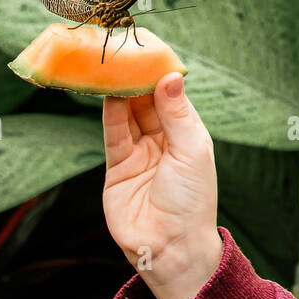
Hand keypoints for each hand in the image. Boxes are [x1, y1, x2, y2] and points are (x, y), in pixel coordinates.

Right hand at [102, 71, 222, 298]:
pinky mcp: (118, 167)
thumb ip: (177, 114)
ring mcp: (140, 153)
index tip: (150, 51)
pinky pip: (113, 134)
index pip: (173, 97)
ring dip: (121, 91)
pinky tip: (107, 92)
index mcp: (189, 136)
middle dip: (137, 78)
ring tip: (113, 66)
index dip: (162, 75)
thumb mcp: (191, 151)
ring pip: (128, 114)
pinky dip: (110, 113)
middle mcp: (165, 141)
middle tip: (125, 52)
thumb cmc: (191, 200)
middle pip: (148, 102)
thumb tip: (170, 76)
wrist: (169, 247)